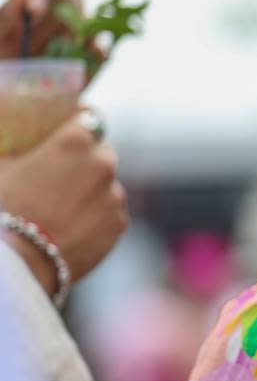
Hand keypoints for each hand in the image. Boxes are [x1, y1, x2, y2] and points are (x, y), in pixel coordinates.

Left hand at [0, 0, 104, 74]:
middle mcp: (63, 14)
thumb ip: (5, 16)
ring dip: (80, 38)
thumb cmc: (2, 58)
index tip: (33, 10)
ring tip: (59, 56)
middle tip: (49, 35)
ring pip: (92, 27)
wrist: (11, 95)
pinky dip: (95, 58)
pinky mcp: (90, 62)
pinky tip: (76, 68)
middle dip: (67, 16)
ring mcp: (79, 38)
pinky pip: (101, 55)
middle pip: (77, 1)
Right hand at [0, 116, 126, 292]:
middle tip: (57, 176)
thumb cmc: (2, 207)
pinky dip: (96, 215)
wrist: (19, 263)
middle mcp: (104, 164)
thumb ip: (18, 145)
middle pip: (101, 151)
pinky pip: (110, 211)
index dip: (77, 125)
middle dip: (84, 159)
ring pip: (106, 184)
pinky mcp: (120, 224)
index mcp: (76, 141)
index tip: (68, 132)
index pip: (88, 117)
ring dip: (90, 190)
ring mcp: (115, 195)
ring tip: (59, 208)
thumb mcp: (2, 164)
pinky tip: (70, 226)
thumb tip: (20, 137)